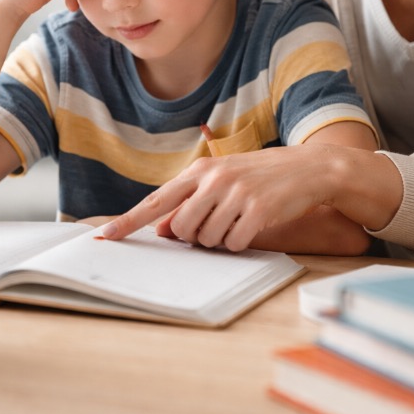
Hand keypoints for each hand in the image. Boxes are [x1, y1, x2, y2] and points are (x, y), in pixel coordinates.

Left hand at [101, 144, 349, 251]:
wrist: (308, 169)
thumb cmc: (261, 177)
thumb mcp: (222, 182)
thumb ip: (190, 203)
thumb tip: (160, 229)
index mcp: (200, 171)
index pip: (156, 200)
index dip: (128, 220)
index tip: (104, 236)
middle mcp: (214, 179)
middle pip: (180, 229)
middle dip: (194, 237)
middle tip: (217, 223)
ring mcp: (235, 194)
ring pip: (207, 239)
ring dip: (220, 239)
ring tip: (239, 218)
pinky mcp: (256, 210)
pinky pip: (234, 243)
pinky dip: (241, 242)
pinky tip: (254, 224)